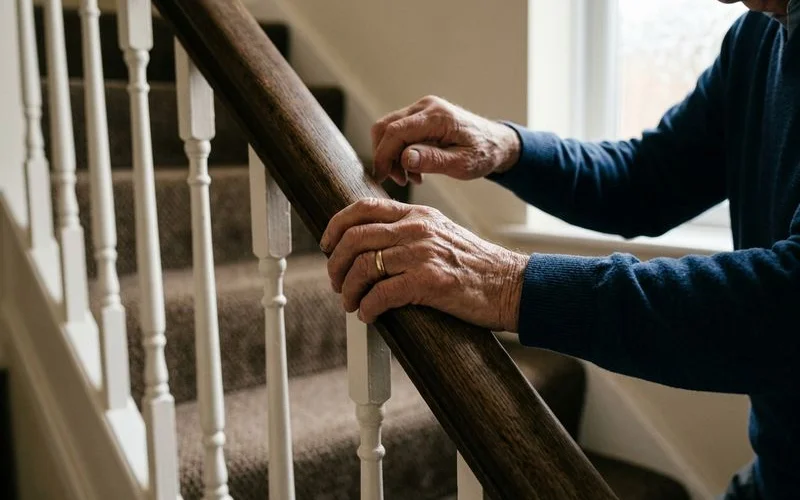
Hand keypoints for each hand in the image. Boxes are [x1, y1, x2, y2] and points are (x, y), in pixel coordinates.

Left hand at [320, 198, 527, 330]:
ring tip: (351, 303)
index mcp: (418, 215)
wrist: (510, 285)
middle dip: (336, 263)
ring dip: (349, 290)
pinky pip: (381, 294)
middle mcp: (417, 229)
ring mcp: (423, 254)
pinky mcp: (429, 282)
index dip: (336, 226)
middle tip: (336, 282)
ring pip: (363, 266)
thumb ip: (411, 234)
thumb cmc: (476, 267)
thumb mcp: (442, 235)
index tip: (327, 245)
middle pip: (355, 238)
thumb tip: (373, 249)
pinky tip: (369, 315)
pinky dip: (368, 308)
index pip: (363, 208)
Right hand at [371, 95, 520, 185]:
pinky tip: (415, 169)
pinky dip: (399, 151)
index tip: (381, 178)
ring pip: (388, 129)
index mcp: (436, 117)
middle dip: (384, 156)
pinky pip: (399, 131)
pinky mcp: (421, 116)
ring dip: (392, 155)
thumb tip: (404, 158)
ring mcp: (422, 109)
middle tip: (399, 180)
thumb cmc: (483, 154)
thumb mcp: (462, 164)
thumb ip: (433, 160)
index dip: (383, 155)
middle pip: (385, 126)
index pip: (395, 131)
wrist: (496, 143)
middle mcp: (426, 106)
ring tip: (411, 177)